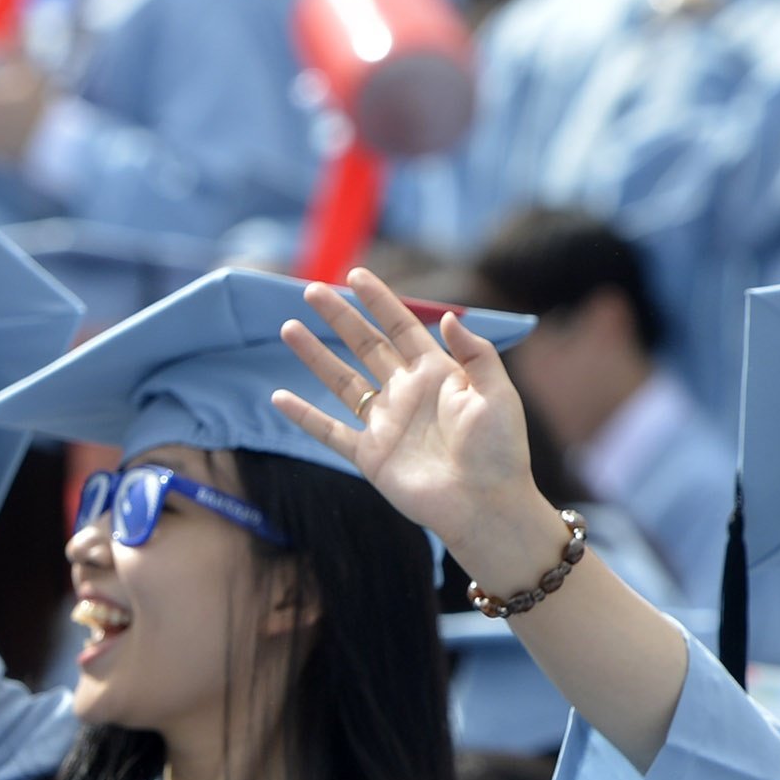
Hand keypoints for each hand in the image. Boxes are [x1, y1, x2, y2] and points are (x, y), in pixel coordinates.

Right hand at [272, 268, 561, 587]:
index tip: (356, 275)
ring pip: (342, 382)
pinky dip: (305, 415)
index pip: (403, 328)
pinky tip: (280, 396)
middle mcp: (408, 394)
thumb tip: (448, 316)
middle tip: (312, 290)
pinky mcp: (371, 456)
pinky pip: (330, 431)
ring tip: (289, 327)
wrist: (487, 505)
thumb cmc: (499, 450)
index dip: (380, 302)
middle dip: (340, 317)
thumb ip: (476, 354)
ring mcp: (387, 424)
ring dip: (316, 355)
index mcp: (439, 375)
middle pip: (366, 346)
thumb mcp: (498, 394)